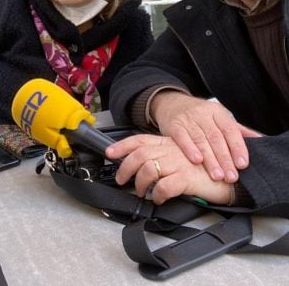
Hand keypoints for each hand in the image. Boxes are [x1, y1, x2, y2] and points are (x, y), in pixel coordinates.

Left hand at [106, 134, 230, 204]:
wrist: (229, 175)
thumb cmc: (203, 167)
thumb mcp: (180, 155)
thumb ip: (163, 155)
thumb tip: (140, 164)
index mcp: (168, 143)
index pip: (139, 140)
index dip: (122, 145)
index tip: (109, 152)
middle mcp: (171, 150)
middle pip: (139, 154)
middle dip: (125, 167)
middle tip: (121, 179)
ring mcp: (179, 163)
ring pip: (148, 169)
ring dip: (140, 183)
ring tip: (141, 192)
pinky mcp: (187, 178)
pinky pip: (164, 186)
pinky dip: (157, 194)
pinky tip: (159, 198)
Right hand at [150, 91, 260, 182]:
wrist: (171, 103)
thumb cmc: (199, 115)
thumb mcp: (218, 117)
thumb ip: (237, 130)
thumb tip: (260, 139)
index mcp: (217, 112)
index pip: (230, 130)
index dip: (237, 147)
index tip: (242, 164)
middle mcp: (203, 114)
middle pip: (216, 138)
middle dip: (224, 158)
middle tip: (231, 177)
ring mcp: (187, 119)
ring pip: (201, 140)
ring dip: (210, 159)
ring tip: (217, 175)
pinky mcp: (174, 125)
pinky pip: (182, 138)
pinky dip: (190, 149)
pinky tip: (197, 160)